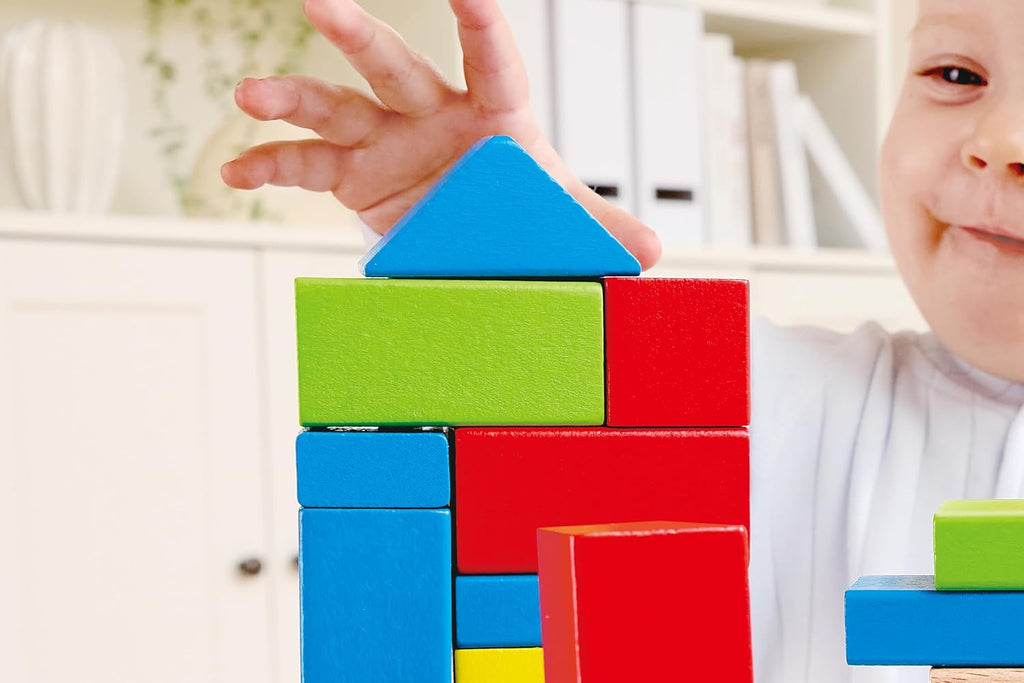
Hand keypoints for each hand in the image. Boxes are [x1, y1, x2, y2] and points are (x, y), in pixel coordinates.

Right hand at [221, 0, 660, 268]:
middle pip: (392, 65)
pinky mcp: (353, 175)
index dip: (481, 23)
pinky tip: (234, 171)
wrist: (477, 241)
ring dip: (291, 97)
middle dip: (356, 34)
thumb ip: (600, 228)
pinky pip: (304, 165)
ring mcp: (387, 141)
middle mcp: (433, 115)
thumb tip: (652, 250)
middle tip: (318, 2)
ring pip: (334, 106)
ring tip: (249, 95)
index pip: (491, 59)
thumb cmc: (523, 216)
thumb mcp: (562, 224)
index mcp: (494, 117)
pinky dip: (270, 165)